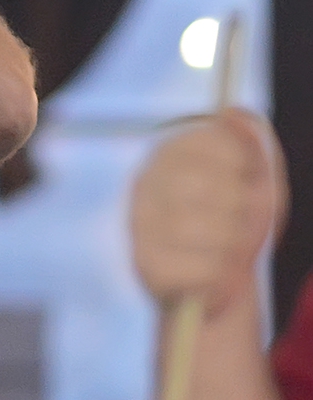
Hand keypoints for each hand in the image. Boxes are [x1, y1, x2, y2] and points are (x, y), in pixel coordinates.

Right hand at [130, 110, 285, 313]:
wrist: (215, 289)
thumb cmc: (237, 227)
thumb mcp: (258, 181)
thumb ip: (251, 142)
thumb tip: (230, 110)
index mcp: (170, 154)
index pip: (216, 141)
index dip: (246, 165)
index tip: (247, 183)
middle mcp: (146, 183)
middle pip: (217, 186)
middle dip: (245, 210)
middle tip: (243, 225)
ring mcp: (141, 224)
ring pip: (216, 229)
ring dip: (238, 246)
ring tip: (230, 252)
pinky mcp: (146, 265)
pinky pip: (207, 267)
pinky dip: (222, 275)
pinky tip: (214, 274)